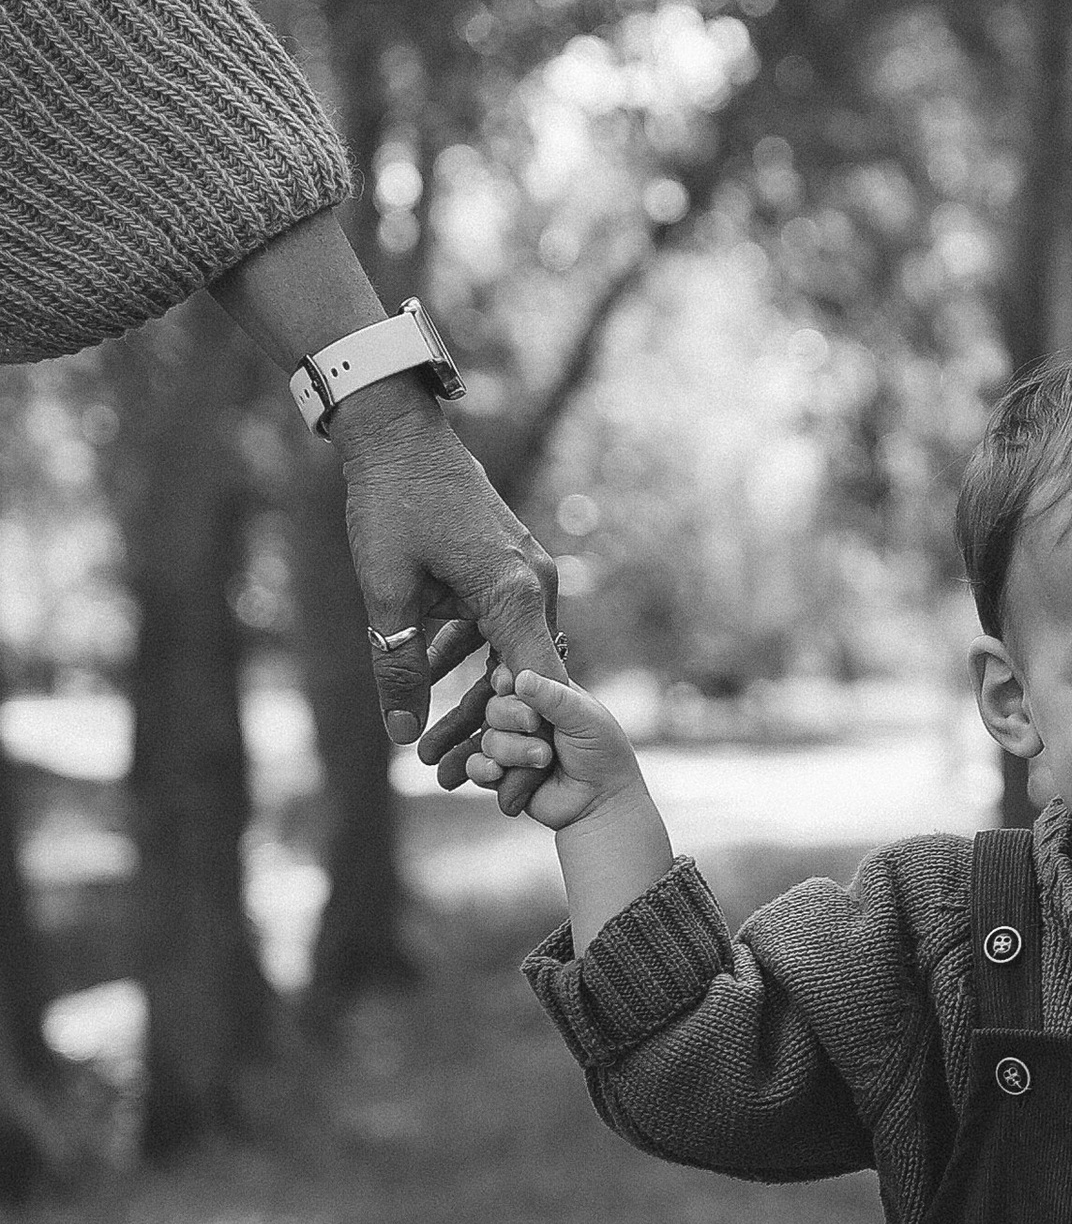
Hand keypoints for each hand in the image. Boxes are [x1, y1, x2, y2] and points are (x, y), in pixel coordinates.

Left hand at [338, 395, 562, 777]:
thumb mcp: (386, 591)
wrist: (396, 431)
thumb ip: (398, 664)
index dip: (522, 744)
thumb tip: (402, 734)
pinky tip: (435, 674)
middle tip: (471, 785)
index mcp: (513, 593)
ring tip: (440, 748)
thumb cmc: (391, 503)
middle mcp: (534, 585)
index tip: (506, 793)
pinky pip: (497, 625)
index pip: (534, 688)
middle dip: (498, 734)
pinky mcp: (507, 564)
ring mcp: (525, 573)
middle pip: (527, 679)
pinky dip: (470, 654)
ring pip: (509, 655)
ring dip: (477, 698)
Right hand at [466, 667, 638, 833]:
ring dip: (512, 750)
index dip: (504, 681)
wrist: (601, 803)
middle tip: (535, 727)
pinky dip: (483, 768)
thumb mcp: (585, 719)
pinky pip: (476, 767)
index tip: (507, 685)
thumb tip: (520, 678)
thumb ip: (554, 697)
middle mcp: (524, 719)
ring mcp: (512, 747)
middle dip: (511, 717)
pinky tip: (498, 772)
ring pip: (488, 739)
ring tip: (543, 760)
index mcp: (544, 697)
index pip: (511, 679)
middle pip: (493, 708)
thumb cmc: (601, 755)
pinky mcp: (502, 776)